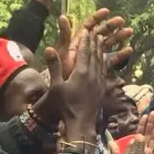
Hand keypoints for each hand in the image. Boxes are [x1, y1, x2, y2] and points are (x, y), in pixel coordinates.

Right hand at [36, 29, 104, 143]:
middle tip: (95, 32)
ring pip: (101, 61)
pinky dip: (104, 62)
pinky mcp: (101, 89)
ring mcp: (98, 82)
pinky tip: (103, 61)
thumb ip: (54, 66)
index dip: (85, 40)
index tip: (86, 30)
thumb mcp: (56, 86)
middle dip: (95, 42)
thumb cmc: (65, 106)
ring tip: (101, 41)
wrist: (81, 123)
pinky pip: (104, 71)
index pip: (84, 51)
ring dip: (100, 50)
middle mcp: (92, 74)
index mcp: (81, 72)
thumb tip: (49, 48)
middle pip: (95, 54)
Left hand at [55, 9, 132, 80]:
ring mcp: (92, 59)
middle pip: (100, 34)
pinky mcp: (97, 69)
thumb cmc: (61, 72)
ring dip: (118, 38)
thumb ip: (64, 35)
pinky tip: (130, 50)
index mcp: (76, 43)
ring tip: (130, 32)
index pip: (87, 27)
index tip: (107, 11)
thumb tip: (62, 16)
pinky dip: (119, 55)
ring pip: (107, 45)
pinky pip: (109, 60)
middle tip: (122, 21)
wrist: (63, 96)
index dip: (96, 18)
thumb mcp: (62, 52)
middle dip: (111, 26)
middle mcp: (85, 50)